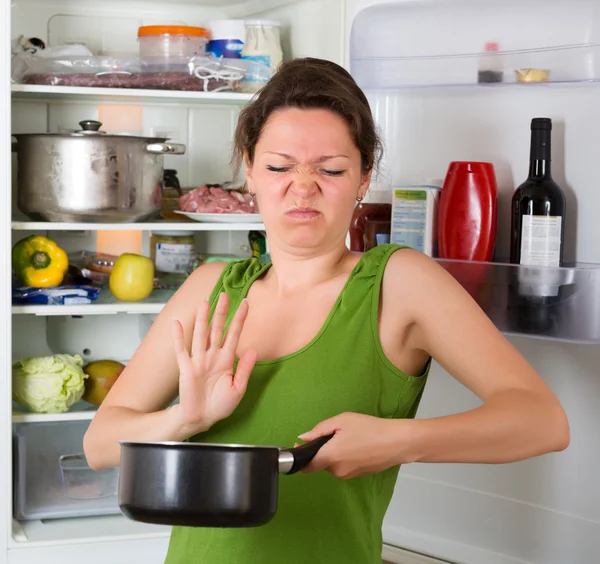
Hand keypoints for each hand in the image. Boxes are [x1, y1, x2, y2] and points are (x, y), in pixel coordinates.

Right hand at [172, 292, 256, 435]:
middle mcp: (212, 356)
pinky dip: (178, 337)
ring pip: (200, 335)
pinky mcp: (186, 368)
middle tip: (225, 295)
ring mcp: (198, 361)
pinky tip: (177, 323)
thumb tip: (253, 350)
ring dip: (202, 319)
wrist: (202, 419)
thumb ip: (245, 369)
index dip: (239, 319)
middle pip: (217, 329)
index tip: (246, 303)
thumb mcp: (238, 388)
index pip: (234, 334)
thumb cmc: (220, 405)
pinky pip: (181, 350)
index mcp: (226, 360)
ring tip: (205, 302)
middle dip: (221, 312)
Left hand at [298, 412, 411, 478]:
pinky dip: (346, 457)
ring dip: (335, 454)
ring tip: (350, 437)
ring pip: (334, 464)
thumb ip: (320, 430)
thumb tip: (304, 438)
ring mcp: (349, 475)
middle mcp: (337, 471)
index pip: (307, 466)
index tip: (299, 446)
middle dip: (323, 450)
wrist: (397, 442)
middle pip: (321, 463)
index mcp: (330, 457)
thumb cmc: (369, 428)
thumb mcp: (342, 421)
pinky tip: (358, 445)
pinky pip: (345, 466)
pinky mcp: (359, 475)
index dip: (300, 458)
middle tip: (335, 433)